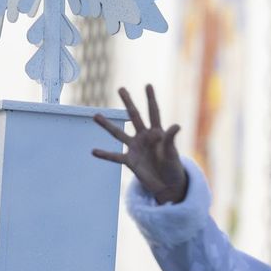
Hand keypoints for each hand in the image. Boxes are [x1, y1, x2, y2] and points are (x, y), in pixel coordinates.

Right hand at [91, 85, 188, 204]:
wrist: (168, 185)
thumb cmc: (173, 167)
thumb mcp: (173, 153)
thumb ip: (170, 139)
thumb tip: (176, 125)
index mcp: (157, 132)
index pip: (154, 112)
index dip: (151, 99)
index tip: (148, 85)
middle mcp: (144, 136)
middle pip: (134, 116)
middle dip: (128, 103)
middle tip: (121, 88)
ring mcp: (135, 148)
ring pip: (119, 133)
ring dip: (107, 125)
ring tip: (96, 115)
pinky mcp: (129, 161)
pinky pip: (115, 156)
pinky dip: (105, 154)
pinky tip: (94, 151)